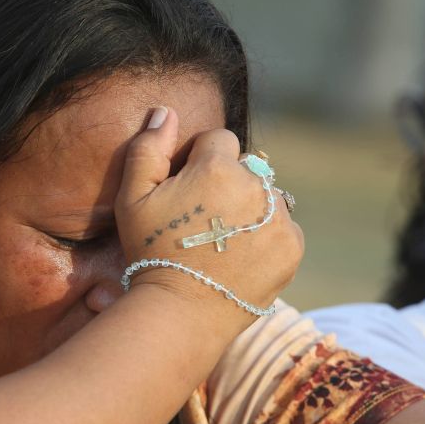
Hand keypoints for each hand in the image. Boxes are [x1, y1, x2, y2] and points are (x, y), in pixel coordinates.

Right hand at [115, 107, 302, 309]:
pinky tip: (241, 256)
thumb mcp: (132, 199)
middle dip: (228, 185)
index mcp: (218, 167)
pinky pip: (283, 227)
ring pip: (266, 197)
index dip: (200, 163)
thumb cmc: (151, 253)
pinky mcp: (292, 247)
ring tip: (223, 241)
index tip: (188, 191)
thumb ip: (148, 149)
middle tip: (204, 222)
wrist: (181, 312)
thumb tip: (166, 111)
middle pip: (246, 169)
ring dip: (250, 209)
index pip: (219, 141)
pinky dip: (267, 236)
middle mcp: (256, 186)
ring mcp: (279, 218)